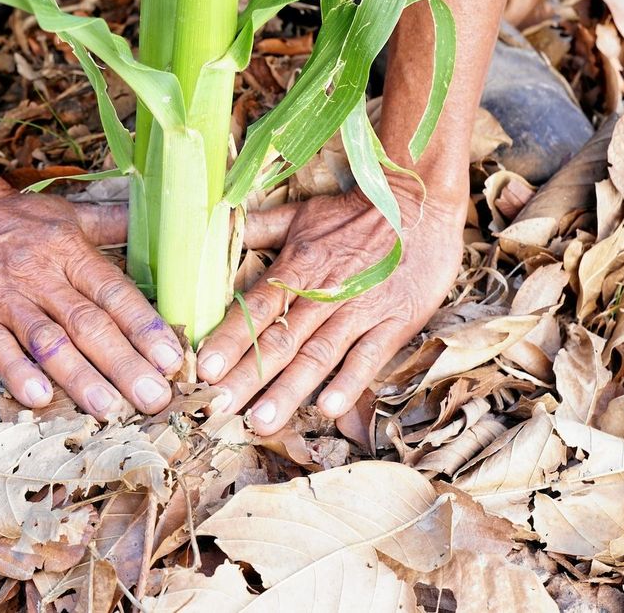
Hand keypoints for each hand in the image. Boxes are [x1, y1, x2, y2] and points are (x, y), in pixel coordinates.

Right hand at [0, 170, 183, 420]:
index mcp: (70, 251)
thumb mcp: (66, 214)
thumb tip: (165, 221)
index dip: (145, 327)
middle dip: (124, 364)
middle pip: (89, 324)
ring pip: (47, 341)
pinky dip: (17, 373)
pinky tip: (39, 398)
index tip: (172, 360)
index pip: (115, 293)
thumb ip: (113, 224)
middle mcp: (41, 275)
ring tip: (109, 410)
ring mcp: (4, 298)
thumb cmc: (12, 217)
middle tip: (154, 398)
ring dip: (80, 377)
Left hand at [196, 184, 466, 435]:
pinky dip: (350, 381)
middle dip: (246, 378)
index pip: (255, 308)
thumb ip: (259, 228)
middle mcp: (323, 293)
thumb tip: (217, 226)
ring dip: (288, 390)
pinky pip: (370, 355)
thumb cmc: (355, 213)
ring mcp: (360, 309)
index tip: (202, 369)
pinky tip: (329, 408)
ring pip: (318, 355)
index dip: (229, 339)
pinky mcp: (395, 321)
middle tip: (217, 409)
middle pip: (279, 341)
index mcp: (296, 268)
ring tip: (261, 423)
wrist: (421, 201)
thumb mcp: (302, 214)